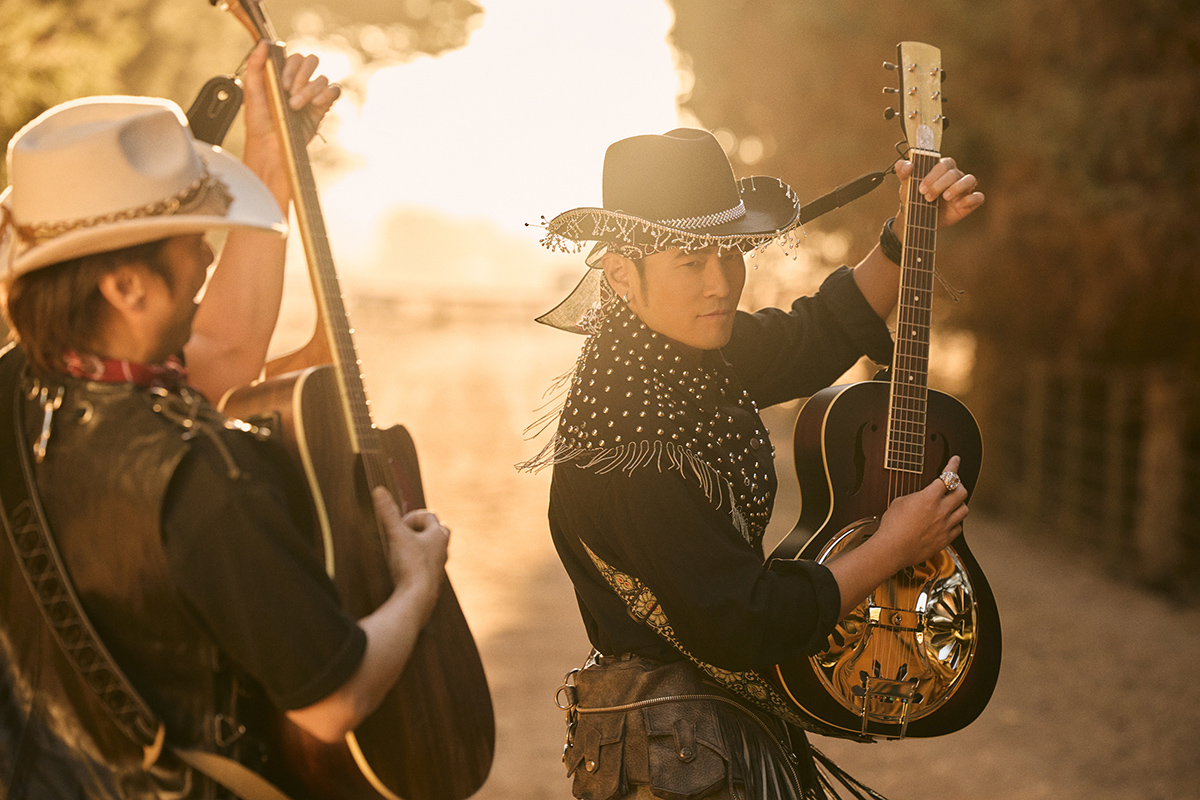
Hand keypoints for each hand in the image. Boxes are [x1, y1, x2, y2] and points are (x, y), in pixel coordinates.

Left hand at [241, 41, 340, 199]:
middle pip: (310, 62)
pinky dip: (327, 94)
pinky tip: (315, 104)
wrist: (270, 150)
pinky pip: (334, 92)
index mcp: (280, 77)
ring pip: (322, 78)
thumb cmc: (258, 125)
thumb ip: (255, 65)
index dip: (290, 67)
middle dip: (301, 75)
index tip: (282, 84)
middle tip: (290, 94)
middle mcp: (297, 85)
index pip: (293, 58)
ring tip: (296, 107)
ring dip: (309, 89)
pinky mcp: (322, 110)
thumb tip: (265, 44)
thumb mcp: (251, 92)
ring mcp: (311, 97)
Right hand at [372, 488, 449, 619]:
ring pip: (434, 550)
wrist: (418, 598)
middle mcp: (442, 549)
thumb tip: (379, 489)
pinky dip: (418, 564)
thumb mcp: (396, 535)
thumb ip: (388, 513)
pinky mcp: (432, 580)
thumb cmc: (410, 565)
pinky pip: (428, 566)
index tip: (399, 526)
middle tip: (405, 534)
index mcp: (438, 535)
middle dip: (423, 529)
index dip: (412, 517)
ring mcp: (439, 566)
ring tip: (403, 552)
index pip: (429, 516)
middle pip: (439, 531)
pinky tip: (405, 571)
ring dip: (420, 547)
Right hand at [875, 455, 969, 569]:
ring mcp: (945, 526)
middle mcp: (941, 510)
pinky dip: (956, 523)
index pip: (947, 476)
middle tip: (954, 485)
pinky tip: (949, 522)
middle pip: (962, 491)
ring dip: (960, 504)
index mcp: (929, 497)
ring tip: (953, 503)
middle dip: (959, 485)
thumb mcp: (899, 502)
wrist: (892, 548)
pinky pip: (958, 528)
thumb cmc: (892, 527)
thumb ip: (915, 497)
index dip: (953, 465)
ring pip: (965, 510)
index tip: (955, 460)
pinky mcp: (945, 539)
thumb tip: (920, 498)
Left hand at [894, 157, 983, 236]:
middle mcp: (956, 176)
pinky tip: (959, 204)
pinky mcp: (969, 203)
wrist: (918, 220)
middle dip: (939, 185)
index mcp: (942, 168)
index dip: (933, 175)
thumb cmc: (915, 197)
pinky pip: (978, 197)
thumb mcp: (906, 185)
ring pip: (970, 180)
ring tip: (945, 197)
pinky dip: (971, 199)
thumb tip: (908, 165)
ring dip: (957, 188)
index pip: (944, 164)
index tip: (921, 188)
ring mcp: (964, 189)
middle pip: (954, 173)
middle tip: (927, 197)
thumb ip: (902, 171)